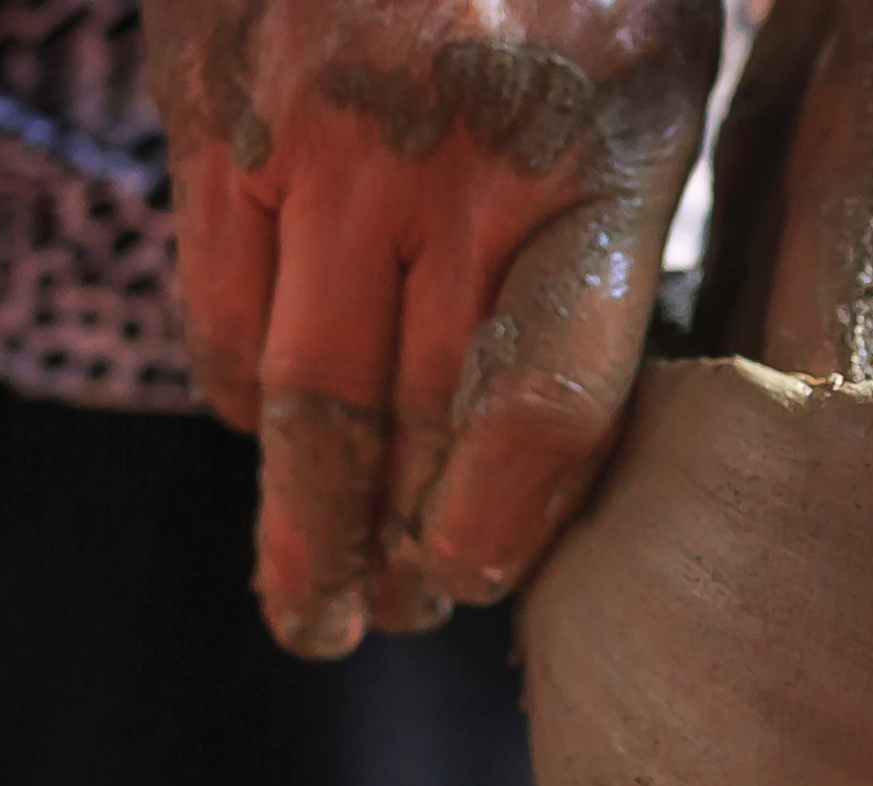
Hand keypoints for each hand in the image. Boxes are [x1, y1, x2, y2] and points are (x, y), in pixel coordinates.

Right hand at [148, 0, 717, 656]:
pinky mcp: (212, 107)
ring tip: (314, 587)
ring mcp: (313, 134)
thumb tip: (567, 433)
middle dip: (388, 547)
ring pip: (290, 384)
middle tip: (379, 625)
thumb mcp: (659, 74)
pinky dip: (240, 390)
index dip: (500, 527)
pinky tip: (264, 435)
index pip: (544, 404)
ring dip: (298, 505)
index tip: (470, 585)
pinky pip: (217, 297)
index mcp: (597, 153)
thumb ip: (618, 237)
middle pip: (402, 420)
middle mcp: (447, 159)